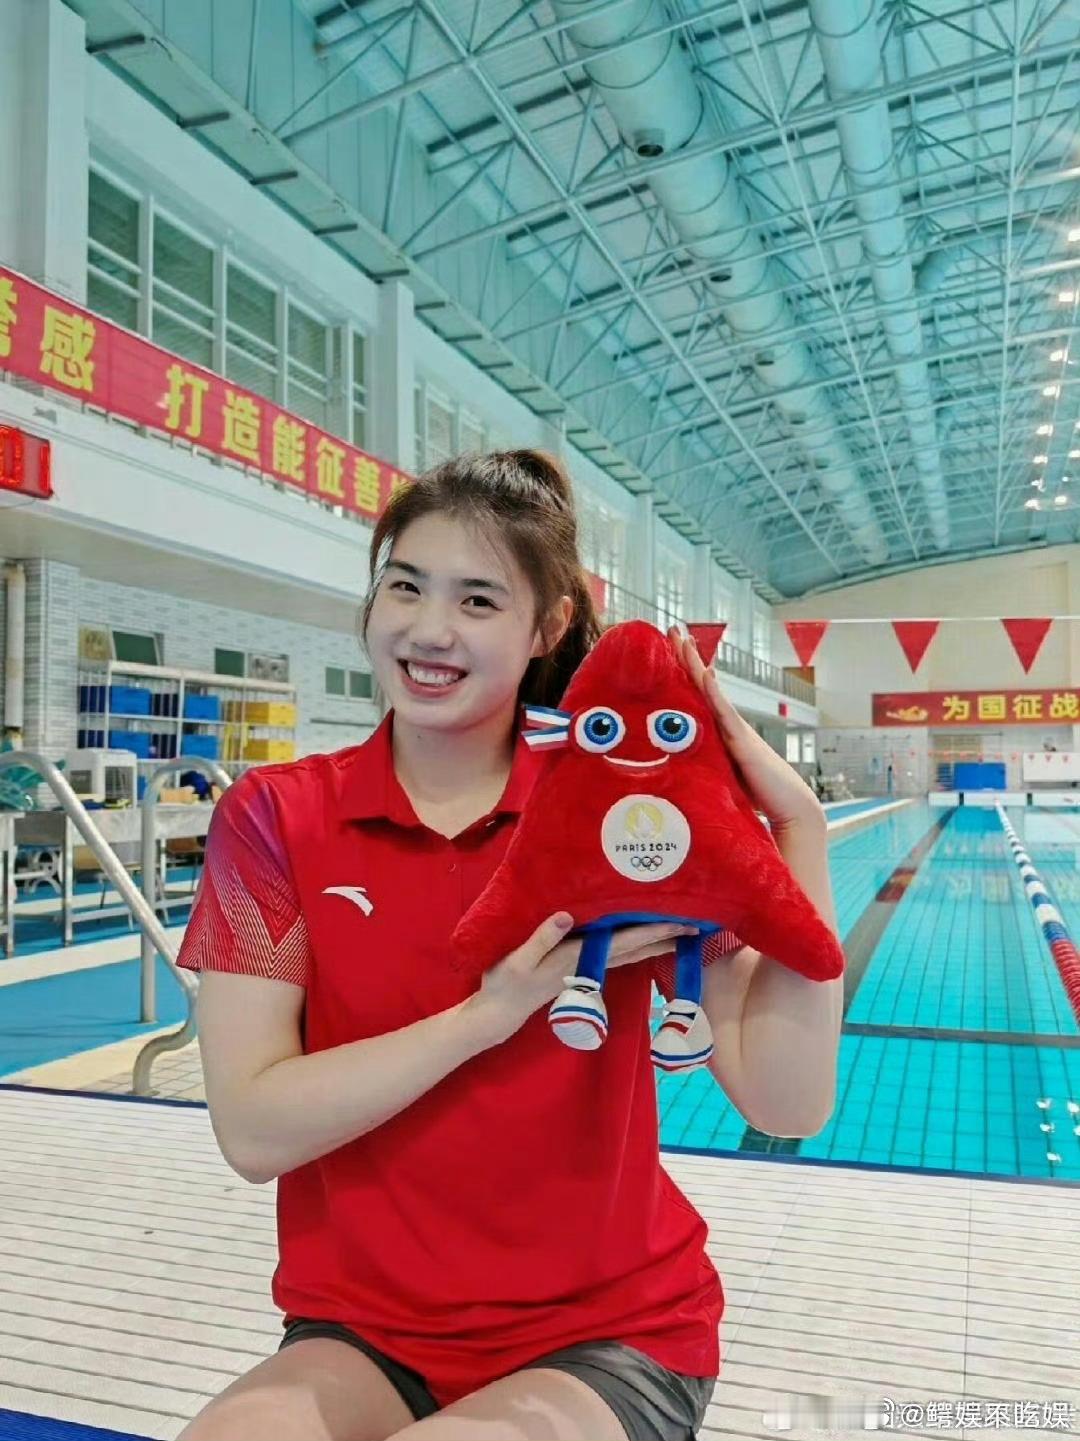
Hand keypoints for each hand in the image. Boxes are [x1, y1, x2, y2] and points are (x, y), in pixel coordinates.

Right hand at [465, 913, 698, 1048]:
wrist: (498, 1015)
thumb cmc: (503, 985)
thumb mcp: (516, 961)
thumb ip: (541, 939)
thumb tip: (567, 917)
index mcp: (578, 957)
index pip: (623, 943)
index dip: (651, 933)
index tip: (678, 924)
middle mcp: (588, 964)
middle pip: (635, 948)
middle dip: (664, 937)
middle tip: (697, 924)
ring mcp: (586, 968)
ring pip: (629, 952)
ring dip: (655, 942)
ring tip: (681, 931)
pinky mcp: (579, 968)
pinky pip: (615, 954)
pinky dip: (635, 946)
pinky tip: (645, 940)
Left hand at [666, 624, 824, 831]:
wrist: (791, 808)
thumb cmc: (759, 796)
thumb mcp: (723, 778)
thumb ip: (708, 768)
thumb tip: (682, 772)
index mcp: (719, 733)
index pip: (697, 697)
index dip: (683, 673)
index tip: (669, 650)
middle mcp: (727, 725)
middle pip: (702, 685)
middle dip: (686, 657)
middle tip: (671, 629)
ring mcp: (736, 730)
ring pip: (711, 691)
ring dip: (695, 665)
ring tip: (684, 639)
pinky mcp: (743, 742)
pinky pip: (725, 713)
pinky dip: (714, 692)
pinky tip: (705, 672)